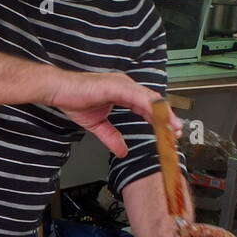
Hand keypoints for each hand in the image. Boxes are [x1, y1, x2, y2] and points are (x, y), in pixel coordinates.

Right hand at [39, 70, 179, 157]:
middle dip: (167, 117)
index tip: (170, 132)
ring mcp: (122, 84)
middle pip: (153, 101)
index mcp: (123, 92)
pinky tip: (157, 117)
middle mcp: (126, 86)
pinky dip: (149, 107)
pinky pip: (137, 97)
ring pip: (149, 99)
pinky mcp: (116, 86)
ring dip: (163, 113)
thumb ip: (111, 137)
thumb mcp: (98, 125)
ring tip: (172, 127)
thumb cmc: (74, 100)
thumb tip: (122, 151)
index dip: (160, 118)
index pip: (148, 105)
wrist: (58, 91)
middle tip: (177, 132)